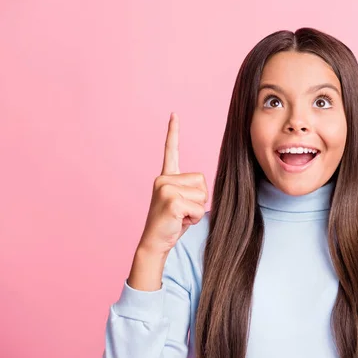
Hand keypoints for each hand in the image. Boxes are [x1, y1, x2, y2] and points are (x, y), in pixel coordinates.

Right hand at [137, 112, 207, 255]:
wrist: (154, 243)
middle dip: (199, 201)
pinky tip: (178, 222)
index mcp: (166, 177)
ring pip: (202, 196)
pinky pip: (199, 208)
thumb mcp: (183, 203)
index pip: (170, 151)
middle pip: (202, 182)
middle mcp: (163, 179)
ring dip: (196, 211)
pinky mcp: (172, 200)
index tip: (174, 114)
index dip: (173, 132)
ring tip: (179, 217)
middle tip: (181, 212)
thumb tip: (202, 188)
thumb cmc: (172, 224)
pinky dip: (194, 219)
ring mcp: (165, 188)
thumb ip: (190, 190)